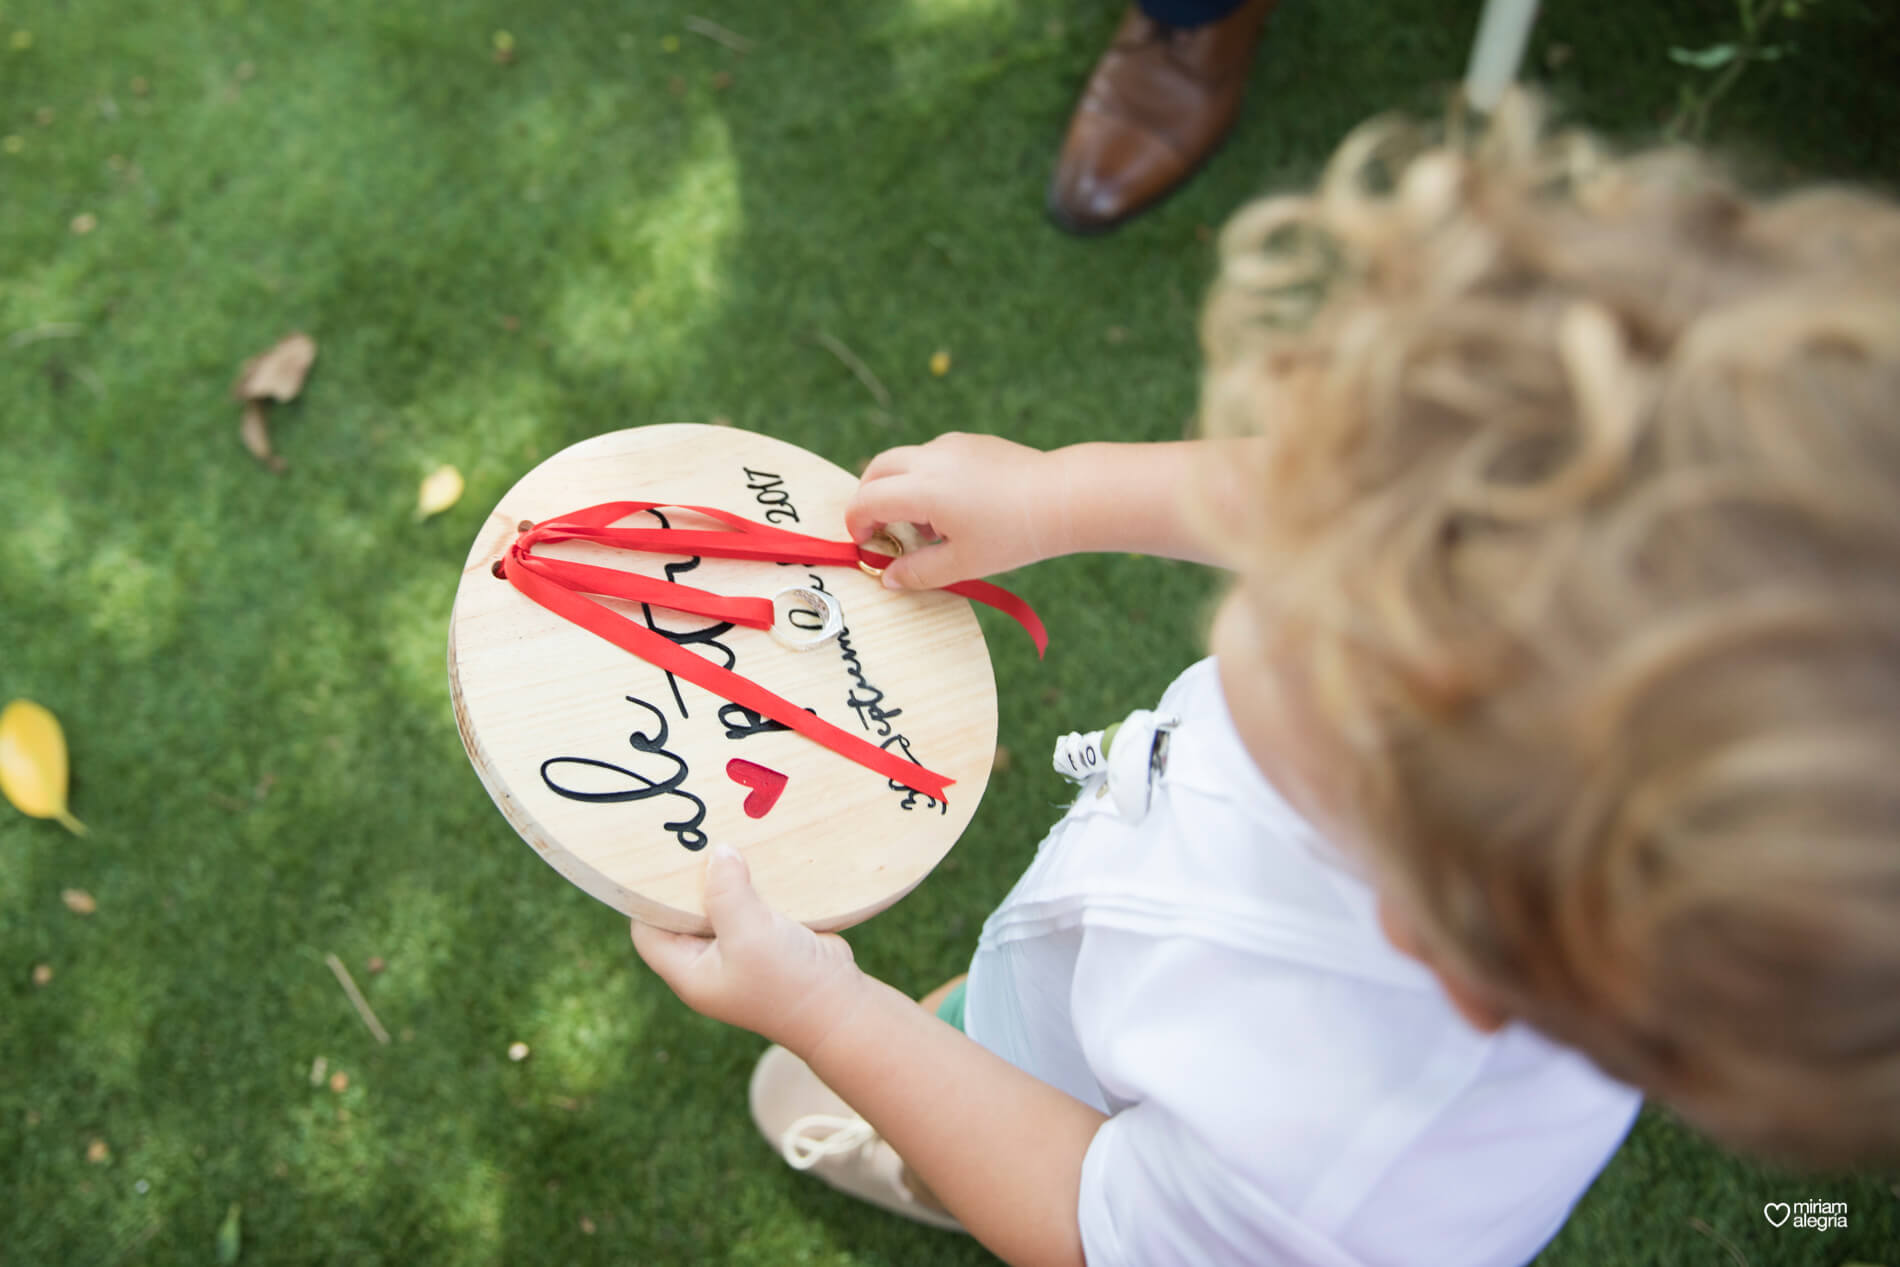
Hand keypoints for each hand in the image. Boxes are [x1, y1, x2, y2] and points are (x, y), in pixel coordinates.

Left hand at [631, 845, 866, 1054]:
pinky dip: (752, 882)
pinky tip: (756, 854)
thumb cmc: (787, 980)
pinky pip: (750, 903)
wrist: (841, 1005)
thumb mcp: (748, 933)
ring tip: (723, 837)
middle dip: (688, 880)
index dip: (645, 898)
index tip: (657, 860)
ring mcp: (738, 949)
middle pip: (681, 912)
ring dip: (724, 877)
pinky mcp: (766, 936)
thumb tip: (717, 851)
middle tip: (692, 838)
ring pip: (719, 903)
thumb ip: (726, 891)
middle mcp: (708, 961)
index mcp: (689, 971)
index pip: (648, 931)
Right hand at [845, 433, 1068, 589]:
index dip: (857, 524)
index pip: (867, 500)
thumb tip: (887, 577)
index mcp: (924, 490)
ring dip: (898, 489)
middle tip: (879, 530)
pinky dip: (923, 479)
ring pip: (904, 461)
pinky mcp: (969, 441)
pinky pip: (931, 457)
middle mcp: (930, 459)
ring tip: (925, 527)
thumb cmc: (1013, 536)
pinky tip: (952, 509)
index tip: (864, 544)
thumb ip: (918, 573)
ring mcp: (950, 445)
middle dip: (868, 499)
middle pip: (876, 469)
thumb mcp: (963, 564)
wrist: (1061, 498)